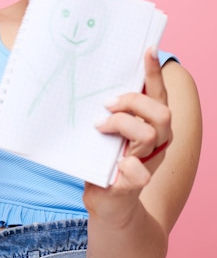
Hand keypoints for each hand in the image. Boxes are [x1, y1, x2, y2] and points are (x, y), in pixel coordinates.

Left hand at [84, 48, 172, 217]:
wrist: (109, 207)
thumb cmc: (106, 163)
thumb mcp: (108, 133)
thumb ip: (110, 113)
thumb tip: (96, 85)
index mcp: (151, 126)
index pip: (158, 94)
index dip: (154, 72)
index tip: (147, 50)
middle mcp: (157, 142)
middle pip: (161, 112)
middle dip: (133, 102)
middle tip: (108, 105)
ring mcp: (148, 163)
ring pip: (149, 134)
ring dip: (121, 126)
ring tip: (100, 128)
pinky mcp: (135, 184)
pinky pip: (138, 172)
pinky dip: (125, 166)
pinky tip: (114, 164)